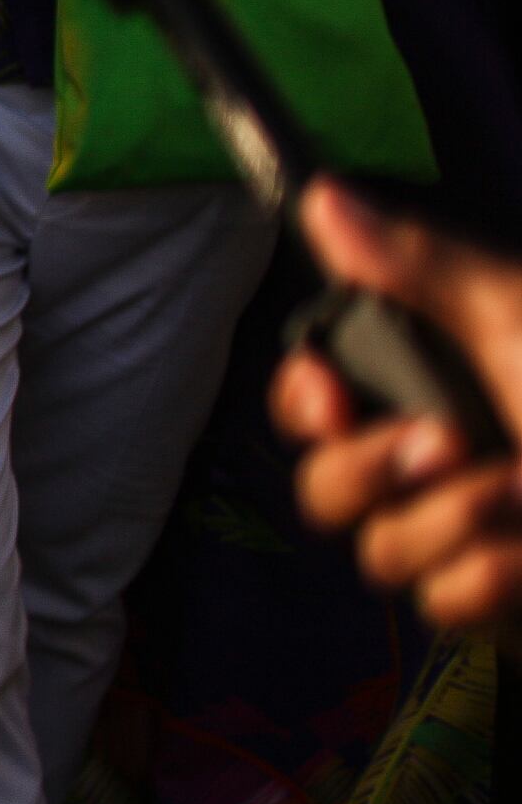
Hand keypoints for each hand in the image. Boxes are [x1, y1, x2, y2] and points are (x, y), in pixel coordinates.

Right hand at [273, 180, 521, 634]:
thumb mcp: (518, 315)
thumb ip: (418, 265)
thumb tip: (326, 197)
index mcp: (426, 391)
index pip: (310, 406)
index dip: (303, 404)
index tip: (333, 396)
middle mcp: (432, 469)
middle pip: (324, 491)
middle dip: (370, 469)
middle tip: (443, 440)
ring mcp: (464, 541)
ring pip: (383, 553)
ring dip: (450, 521)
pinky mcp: (497, 600)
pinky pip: (442, 606)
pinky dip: (483, 580)